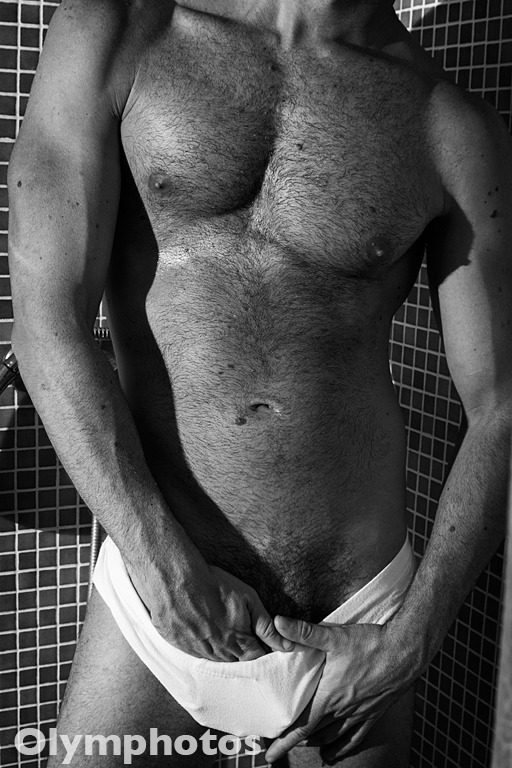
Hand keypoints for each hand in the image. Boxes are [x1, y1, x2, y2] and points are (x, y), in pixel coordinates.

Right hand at [127, 554, 293, 661]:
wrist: (176, 579)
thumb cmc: (214, 584)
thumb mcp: (248, 599)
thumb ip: (267, 626)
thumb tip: (288, 646)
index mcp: (238, 641)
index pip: (258, 658)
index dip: (263, 651)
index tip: (265, 643)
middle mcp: (219, 652)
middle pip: (238, 662)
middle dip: (245, 653)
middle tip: (244, 637)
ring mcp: (198, 651)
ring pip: (219, 661)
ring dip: (225, 652)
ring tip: (225, 635)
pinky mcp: (181, 647)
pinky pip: (198, 655)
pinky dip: (205, 648)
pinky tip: (205, 634)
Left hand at [265, 618, 416, 762]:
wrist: (404, 652)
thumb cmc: (370, 644)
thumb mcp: (334, 636)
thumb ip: (304, 632)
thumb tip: (278, 622)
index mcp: (329, 695)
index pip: (301, 725)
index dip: (283, 742)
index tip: (269, 756)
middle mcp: (342, 710)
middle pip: (313, 734)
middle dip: (294, 742)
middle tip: (278, 748)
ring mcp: (358, 714)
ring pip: (332, 736)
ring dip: (315, 743)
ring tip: (302, 745)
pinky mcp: (373, 713)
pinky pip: (355, 738)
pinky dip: (341, 748)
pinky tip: (333, 753)